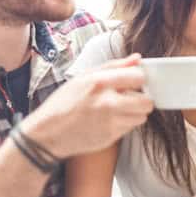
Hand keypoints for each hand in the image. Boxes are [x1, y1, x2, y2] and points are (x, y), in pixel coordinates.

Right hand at [20, 54, 153, 157]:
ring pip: (141, 116)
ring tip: (119, 109)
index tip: (134, 81)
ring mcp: (110, 122)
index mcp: (100, 82)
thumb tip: (137, 59)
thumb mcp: (84, 76)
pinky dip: (124, 123)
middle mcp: (108, 103)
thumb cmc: (64, 102)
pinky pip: (130, 128)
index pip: (139, 78)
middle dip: (142, 99)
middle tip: (132, 97)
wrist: (48, 134)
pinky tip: (110, 120)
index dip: (139, 79)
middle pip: (147, 101)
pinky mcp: (111, 137)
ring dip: (135, 112)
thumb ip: (114, 66)